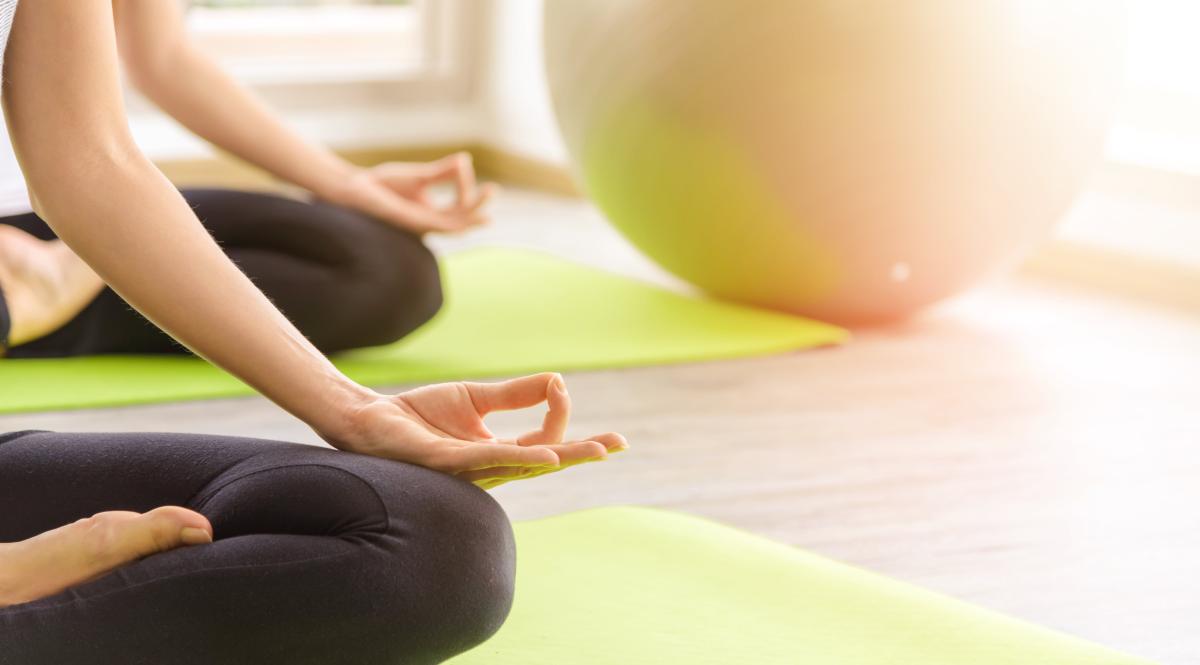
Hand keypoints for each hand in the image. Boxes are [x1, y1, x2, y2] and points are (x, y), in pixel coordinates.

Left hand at [324, 152, 498, 234]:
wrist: (355, 189)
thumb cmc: (383, 185)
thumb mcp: (420, 176)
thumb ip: (443, 171)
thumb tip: (465, 160)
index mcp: (432, 213)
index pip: (459, 207)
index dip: (467, 188)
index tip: (463, 164)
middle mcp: (429, 223)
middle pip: (461, 219)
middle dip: (478, 206)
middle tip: (493, 190)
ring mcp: (420, 225)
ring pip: (452, 226)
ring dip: (470, 217)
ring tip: (485, 209)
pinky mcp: (410, 223)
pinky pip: (435, 225)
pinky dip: (450, 219)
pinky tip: (461, 214)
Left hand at [324, 373, 627, 488]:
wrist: (370, 420)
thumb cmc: (421, 415)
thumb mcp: (478, 398)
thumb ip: (517, 393)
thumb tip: (558, 382)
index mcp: (499, 455)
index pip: (545, 442)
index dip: (558, 414)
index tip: (560, 386)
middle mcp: (490, 469)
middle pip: (547, 462)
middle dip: (584, 453)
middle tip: (618, 445)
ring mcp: (470, 470)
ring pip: (525, 465)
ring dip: (563, 457)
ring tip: (596, 451)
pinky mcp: (448, 463)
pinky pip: (490, 460)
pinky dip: (522, 458)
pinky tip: (546, 457)